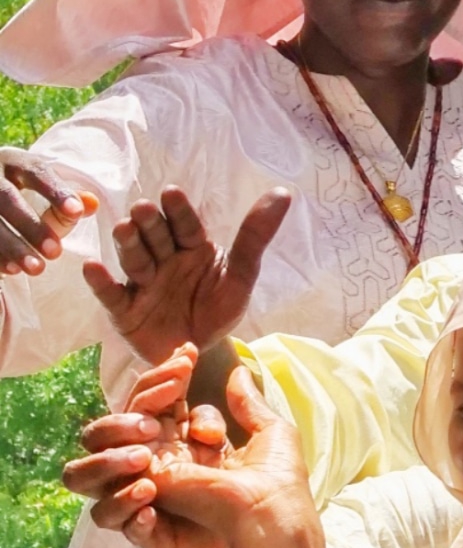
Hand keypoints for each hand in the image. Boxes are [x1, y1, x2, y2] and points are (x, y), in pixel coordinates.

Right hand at [0, 151, 96, 277]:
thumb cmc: (19, 198)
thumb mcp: (39, 192)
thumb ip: (66, 201)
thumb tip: (91, 204)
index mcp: (12, 161)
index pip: (36, 171)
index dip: (56, 191)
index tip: (77, 213)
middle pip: (5, 196)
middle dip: (31, 226)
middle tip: (56, 253)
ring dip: (10, 246)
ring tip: (35, 268)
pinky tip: (9, 271)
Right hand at [80, 366, 325, 547]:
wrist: (288, 544)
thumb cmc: (280, 491)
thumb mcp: (272, 438)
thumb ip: (248, 406)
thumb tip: (239, 370)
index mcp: (182, 440)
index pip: (150, 404)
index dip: (161, 382)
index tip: (186, 362)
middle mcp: (159, 466)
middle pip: (111, 437)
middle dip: (121, 423)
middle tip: (154, 422)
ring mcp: (153, 502)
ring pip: (97, 480)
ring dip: (111, 465)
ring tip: (146, 463)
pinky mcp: (156, 537)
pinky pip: (122, 525)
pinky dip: (128, 511)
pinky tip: (148, 500)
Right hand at [81, 186, 291, 364]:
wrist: (202, 355)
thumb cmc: (219, 309)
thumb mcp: (242, 275)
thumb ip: (255, 236)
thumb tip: (284, 193)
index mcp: (192, 248)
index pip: (185, 225)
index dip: (178, 210)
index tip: (171, 192)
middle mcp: (164, 260)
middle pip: (155, 237)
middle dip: (149, 224)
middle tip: (144, 209)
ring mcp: (142, 283)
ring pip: (134, 259)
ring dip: (128, 244)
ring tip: (124, 229)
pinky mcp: (125, 310)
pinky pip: (111, 294)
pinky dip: (100, 281)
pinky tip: (92, 267)